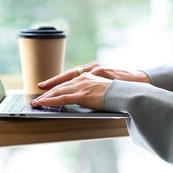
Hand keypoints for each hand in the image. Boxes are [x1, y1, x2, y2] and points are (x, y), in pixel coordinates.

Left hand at [31, 61, 149, 109]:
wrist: (134, 87)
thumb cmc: (126, 86)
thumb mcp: (110, 81)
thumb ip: (99, 84)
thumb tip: (93, 93)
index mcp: (93, 68)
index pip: (72, 75)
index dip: (58, 80)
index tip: (47, 84)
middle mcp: (87, 73)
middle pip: (64, 81)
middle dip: (50, 89)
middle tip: (38, 95)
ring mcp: (85, 82)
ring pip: (61, 89)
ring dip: (48, 96)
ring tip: (37, 102)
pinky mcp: (84, 93)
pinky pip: (64, 98)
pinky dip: (52, 101)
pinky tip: (44, 103)